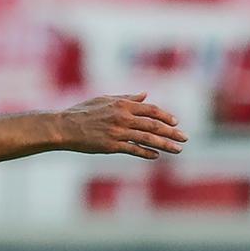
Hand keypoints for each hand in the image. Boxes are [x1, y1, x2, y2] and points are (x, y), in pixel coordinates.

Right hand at [56, 92, 186, 159]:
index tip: (176, 123)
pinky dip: (146, 152)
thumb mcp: (105, 100)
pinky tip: (156, 156)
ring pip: (147, 138)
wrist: (64, 127)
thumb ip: (126, 98)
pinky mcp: (111, 146)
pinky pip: (133, 149)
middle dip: (172, 132)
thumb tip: (145, 94)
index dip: (165, 116)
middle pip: (153, 125)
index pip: (150, 110)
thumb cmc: (83, 112)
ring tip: (178, 149)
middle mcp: (122, 118)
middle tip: (185, 138)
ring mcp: (117, 132)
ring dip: (165, 145)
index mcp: (121, 105)